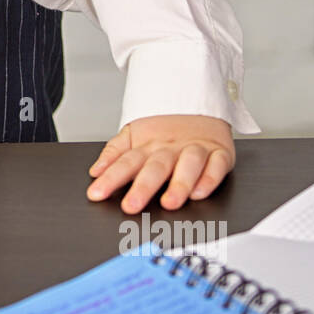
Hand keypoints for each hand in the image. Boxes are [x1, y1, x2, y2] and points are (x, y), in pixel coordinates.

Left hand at [86, 115, 234, 213]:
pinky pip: (216, 165)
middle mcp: (170, 149)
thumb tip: (95, 171)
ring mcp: (195, 150)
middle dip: (143, 187)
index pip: (125, 162)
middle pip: (155, 167)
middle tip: (131, 206)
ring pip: (188, 165)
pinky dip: (209, 179)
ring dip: (179, 184)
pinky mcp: (219, 153)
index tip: (97, 194)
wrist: (199, 107)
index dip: (110, 178)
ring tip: (169, 203)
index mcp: (147, 146)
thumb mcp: (133, 136)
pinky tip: (199, 193)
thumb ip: (113, 153)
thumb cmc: (164, 130)